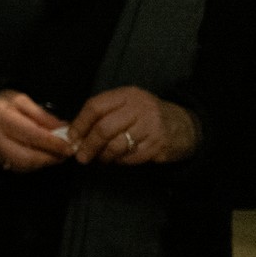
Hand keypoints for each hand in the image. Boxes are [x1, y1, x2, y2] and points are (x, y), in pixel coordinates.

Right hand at [0, 89, 73, 171]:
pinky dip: (32, 165)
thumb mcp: (20, 100)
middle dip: (50, 158)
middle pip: (27, 157)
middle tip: (66, 154)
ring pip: (22, 166)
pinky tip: (40, 158)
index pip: (32, 135)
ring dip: (42, 163)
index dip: (53, 143)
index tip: (70, 146)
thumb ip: (41, 115)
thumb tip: (63, 129)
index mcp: (3, 118)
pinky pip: (15, 167)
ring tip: (56, 156)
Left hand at [68, 86, 199, 164]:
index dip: (80, 124)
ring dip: (103, 156)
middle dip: (88, 145)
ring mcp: (151, 126)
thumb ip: (103, 115)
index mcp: (127, 95)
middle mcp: (140, 108)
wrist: (184, 126)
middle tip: (81, 156)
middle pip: (104, 128)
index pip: (95, 107)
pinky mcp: (158, 145)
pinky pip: (131, 157)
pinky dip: (120, 161)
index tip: (71, 138)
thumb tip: (73, 132)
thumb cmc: (146, 116)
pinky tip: (118, 160)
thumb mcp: (127, 106)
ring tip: (99, 159)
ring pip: (116, 145)